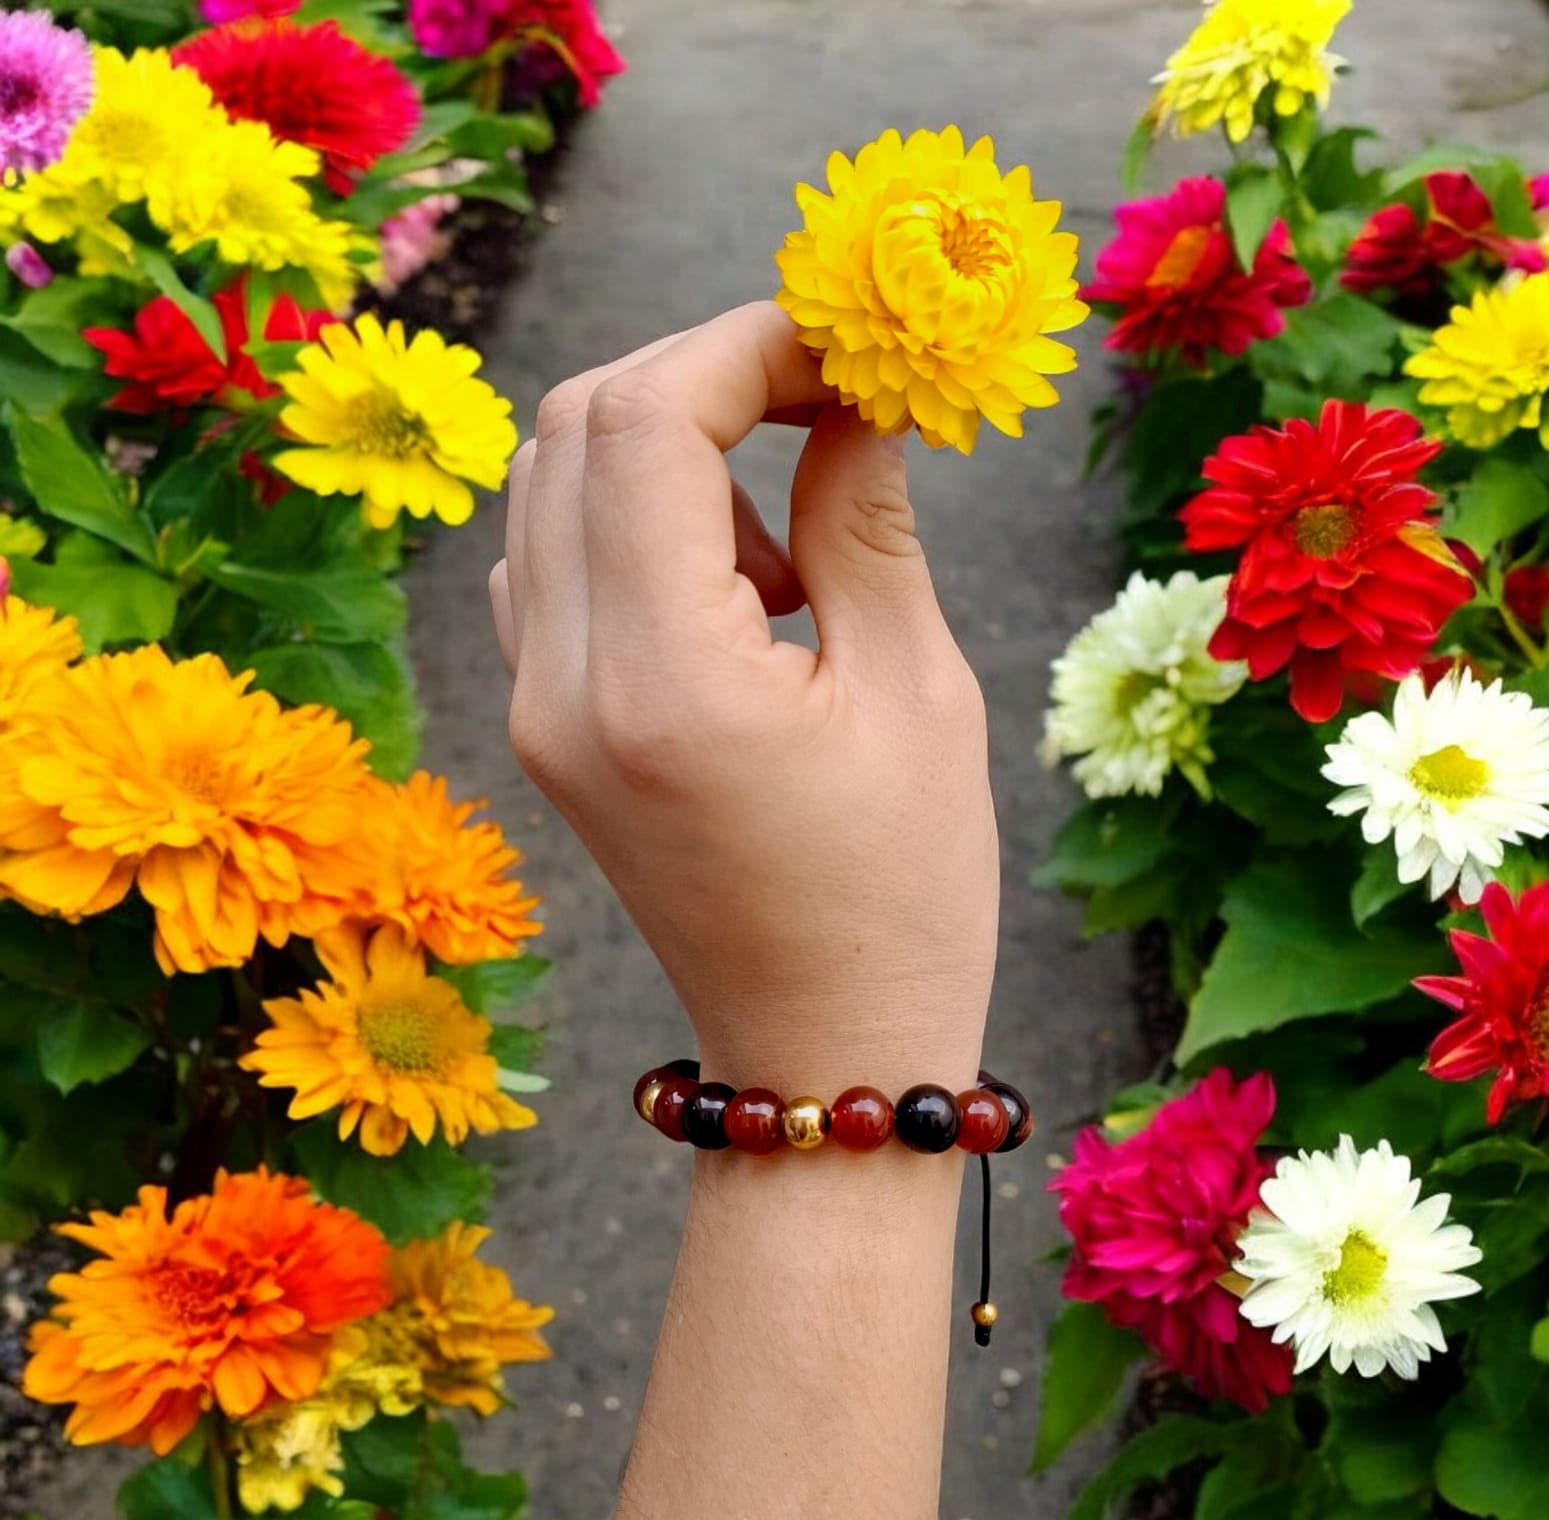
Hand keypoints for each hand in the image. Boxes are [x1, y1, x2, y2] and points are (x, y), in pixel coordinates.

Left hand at [490, 301, 998, 1095]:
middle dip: (702, 373)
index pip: (644, 422)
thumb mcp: (916, 695)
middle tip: (824, 397)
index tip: (847, 348)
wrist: (819, 1046)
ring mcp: (534, 711)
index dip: (747, 345)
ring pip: (548, 487)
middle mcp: (561, 688)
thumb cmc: (901, 894)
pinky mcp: (542, 729)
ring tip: (787, 535)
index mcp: (662, 683)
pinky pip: (548, 564)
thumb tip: (855, 397)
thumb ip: (865, 521)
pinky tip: (731, 586)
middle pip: (571, 428)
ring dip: (663, 447)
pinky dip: (630, 521)